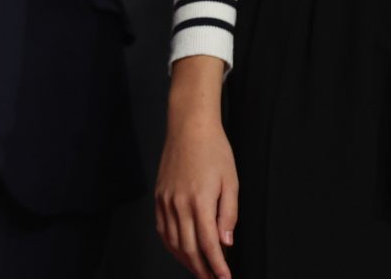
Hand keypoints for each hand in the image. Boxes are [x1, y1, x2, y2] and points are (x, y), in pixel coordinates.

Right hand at [156, 57, 237, 278]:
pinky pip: (162, 228)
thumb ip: (228, 214)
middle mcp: (179, 204)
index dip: (217, 266)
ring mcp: (166, 200)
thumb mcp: (231, 182)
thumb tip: (225, 242)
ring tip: (199, 271)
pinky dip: (171, 244)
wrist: (189, 126)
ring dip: (186, 260)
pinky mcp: (159, 195)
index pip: (208, 245)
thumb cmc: (214, 150)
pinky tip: (180, 250)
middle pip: (188, 248)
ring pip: (173, 241)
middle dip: (201, 270)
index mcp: (200, 201)